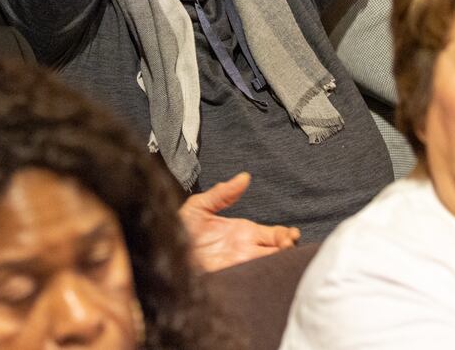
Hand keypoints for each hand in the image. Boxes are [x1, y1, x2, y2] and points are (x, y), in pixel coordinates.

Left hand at [179, 173, 299, 272]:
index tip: (292, 235)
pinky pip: (252, 279)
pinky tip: (269, 269)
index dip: (286, 235)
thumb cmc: (178, 228)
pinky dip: (264, 275)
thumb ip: (222, 193)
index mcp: (243, 231)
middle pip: (277, 251)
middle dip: (288, 248)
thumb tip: (244, 177)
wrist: (162, 250)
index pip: (274, 234)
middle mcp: (245, 249)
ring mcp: (240, 264)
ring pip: (269, 265)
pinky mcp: (231, 278)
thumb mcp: (200, 205)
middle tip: (288, 244)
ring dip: (279, 261)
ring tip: (282, 254)